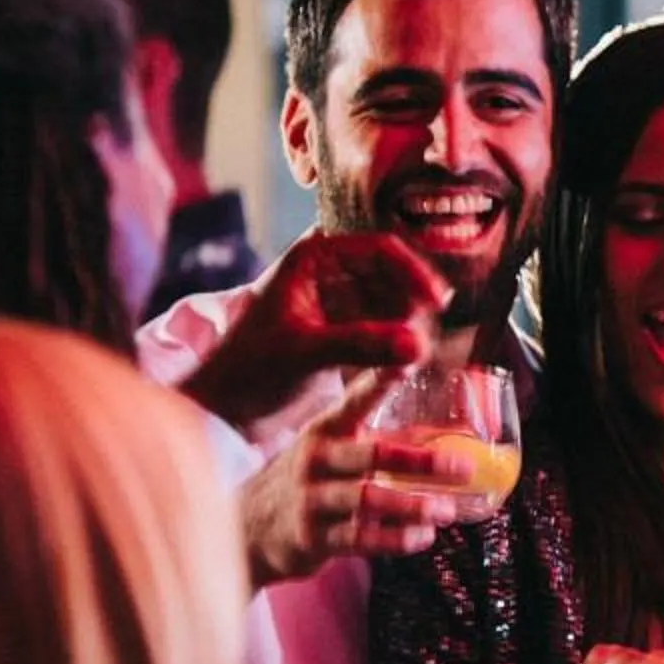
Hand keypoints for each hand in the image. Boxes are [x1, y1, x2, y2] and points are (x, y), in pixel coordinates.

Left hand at [180, 229, 448, 427]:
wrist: (224, 414)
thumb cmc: (248, 372)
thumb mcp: (304, 353)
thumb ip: (360, 345)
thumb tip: (417, 345)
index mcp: (313, 258)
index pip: (380, 250)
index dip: (414, 273)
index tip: (439, 304)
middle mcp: (330, 275)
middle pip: (394, 278)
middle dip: (413, 308)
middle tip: (423, 342)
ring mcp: (339, 307)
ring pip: (395, 307)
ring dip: (409, 331)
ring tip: (410, 363)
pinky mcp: (345, 337)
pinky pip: (387, 334)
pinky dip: (398, 349)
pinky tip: (398, 372)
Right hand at [238, 371, 472, 585]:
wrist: (249, 527)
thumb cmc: (308, 479)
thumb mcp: (328, 444)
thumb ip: (370, 430)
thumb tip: (433, 417)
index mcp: (325, 429)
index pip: (355, 400)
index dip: (380, 382)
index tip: (409, 362)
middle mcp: (316, 460)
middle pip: (371, 455)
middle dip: (420, 461)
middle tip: (462, 466)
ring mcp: (312, 499)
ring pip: (367, 499)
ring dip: (412, 505)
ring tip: (447, 509)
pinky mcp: (313, 538)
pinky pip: (360, 539)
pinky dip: (395, 539)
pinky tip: (423, 536)